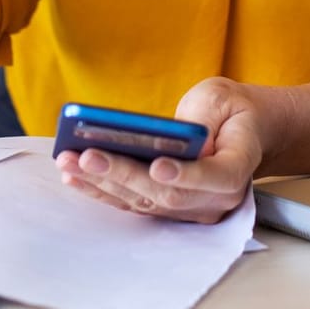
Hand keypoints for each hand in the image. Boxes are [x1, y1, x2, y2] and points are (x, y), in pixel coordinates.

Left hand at [54, 78, 271, 223]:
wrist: (241, 133)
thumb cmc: (230, 111)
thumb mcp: (221, 98)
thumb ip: (200, 117)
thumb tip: (165, 135)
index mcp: (239, 165)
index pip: (218, 177)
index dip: (187, 175)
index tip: (158, 166)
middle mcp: (217, 198)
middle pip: (168, 194)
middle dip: (124, 175)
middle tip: (88, 155)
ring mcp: (192, 209)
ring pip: (145, 202)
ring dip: (103, 183)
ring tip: (69, 162)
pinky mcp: (168, 210)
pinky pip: (133, 203)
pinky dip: (102, 190)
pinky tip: (74, 175)